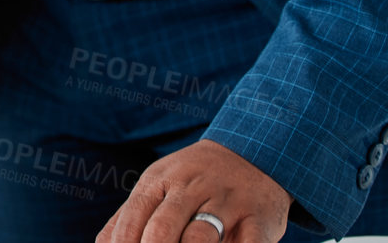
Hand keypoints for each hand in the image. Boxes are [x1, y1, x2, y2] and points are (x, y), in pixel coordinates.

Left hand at [98, 139, 290, 242]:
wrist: (253, 153)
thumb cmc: (193, 181)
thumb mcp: (158, 185)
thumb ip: (128, 216)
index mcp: (161, 180)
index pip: (134, 216)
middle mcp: (193, 189)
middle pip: (163, 227)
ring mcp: (227, 204)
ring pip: (201, 237)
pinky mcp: (258, 221)